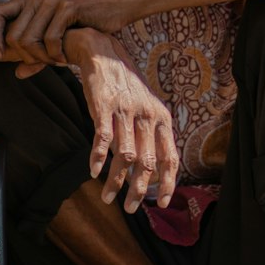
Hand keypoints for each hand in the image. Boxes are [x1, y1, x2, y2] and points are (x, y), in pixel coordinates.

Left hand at [0, 0, 117, 64]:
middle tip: (45, 63)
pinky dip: (56, 55)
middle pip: (14, 36)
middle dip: (28, 57)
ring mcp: (51, 1)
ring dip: (43, 58)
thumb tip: (17, 74)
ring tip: (57, 61)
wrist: (115, 6)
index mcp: (29, 0)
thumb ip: (36, 54)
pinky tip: (66, 58)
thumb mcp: (56, 38)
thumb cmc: (84, 24)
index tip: (0, 55)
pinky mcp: (67, 8)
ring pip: (30, 40)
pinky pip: (50, 39)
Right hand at [77, 42, 178, 212]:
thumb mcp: (147, 109)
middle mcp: (147, 116)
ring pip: (124, 155)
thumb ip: (151, 137)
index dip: (168, 183)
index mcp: (162, 118)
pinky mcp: (104, 106)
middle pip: (148, 162)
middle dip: (139, 190)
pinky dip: (98, 158)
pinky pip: (102, 138)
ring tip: (108, 198)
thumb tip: (151, 173)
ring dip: (116, 181)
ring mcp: (125, 111)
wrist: (105, 55)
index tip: (162, 203)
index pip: (171, 157)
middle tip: (131, 208)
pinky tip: (93, 171)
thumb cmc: (127, 88)